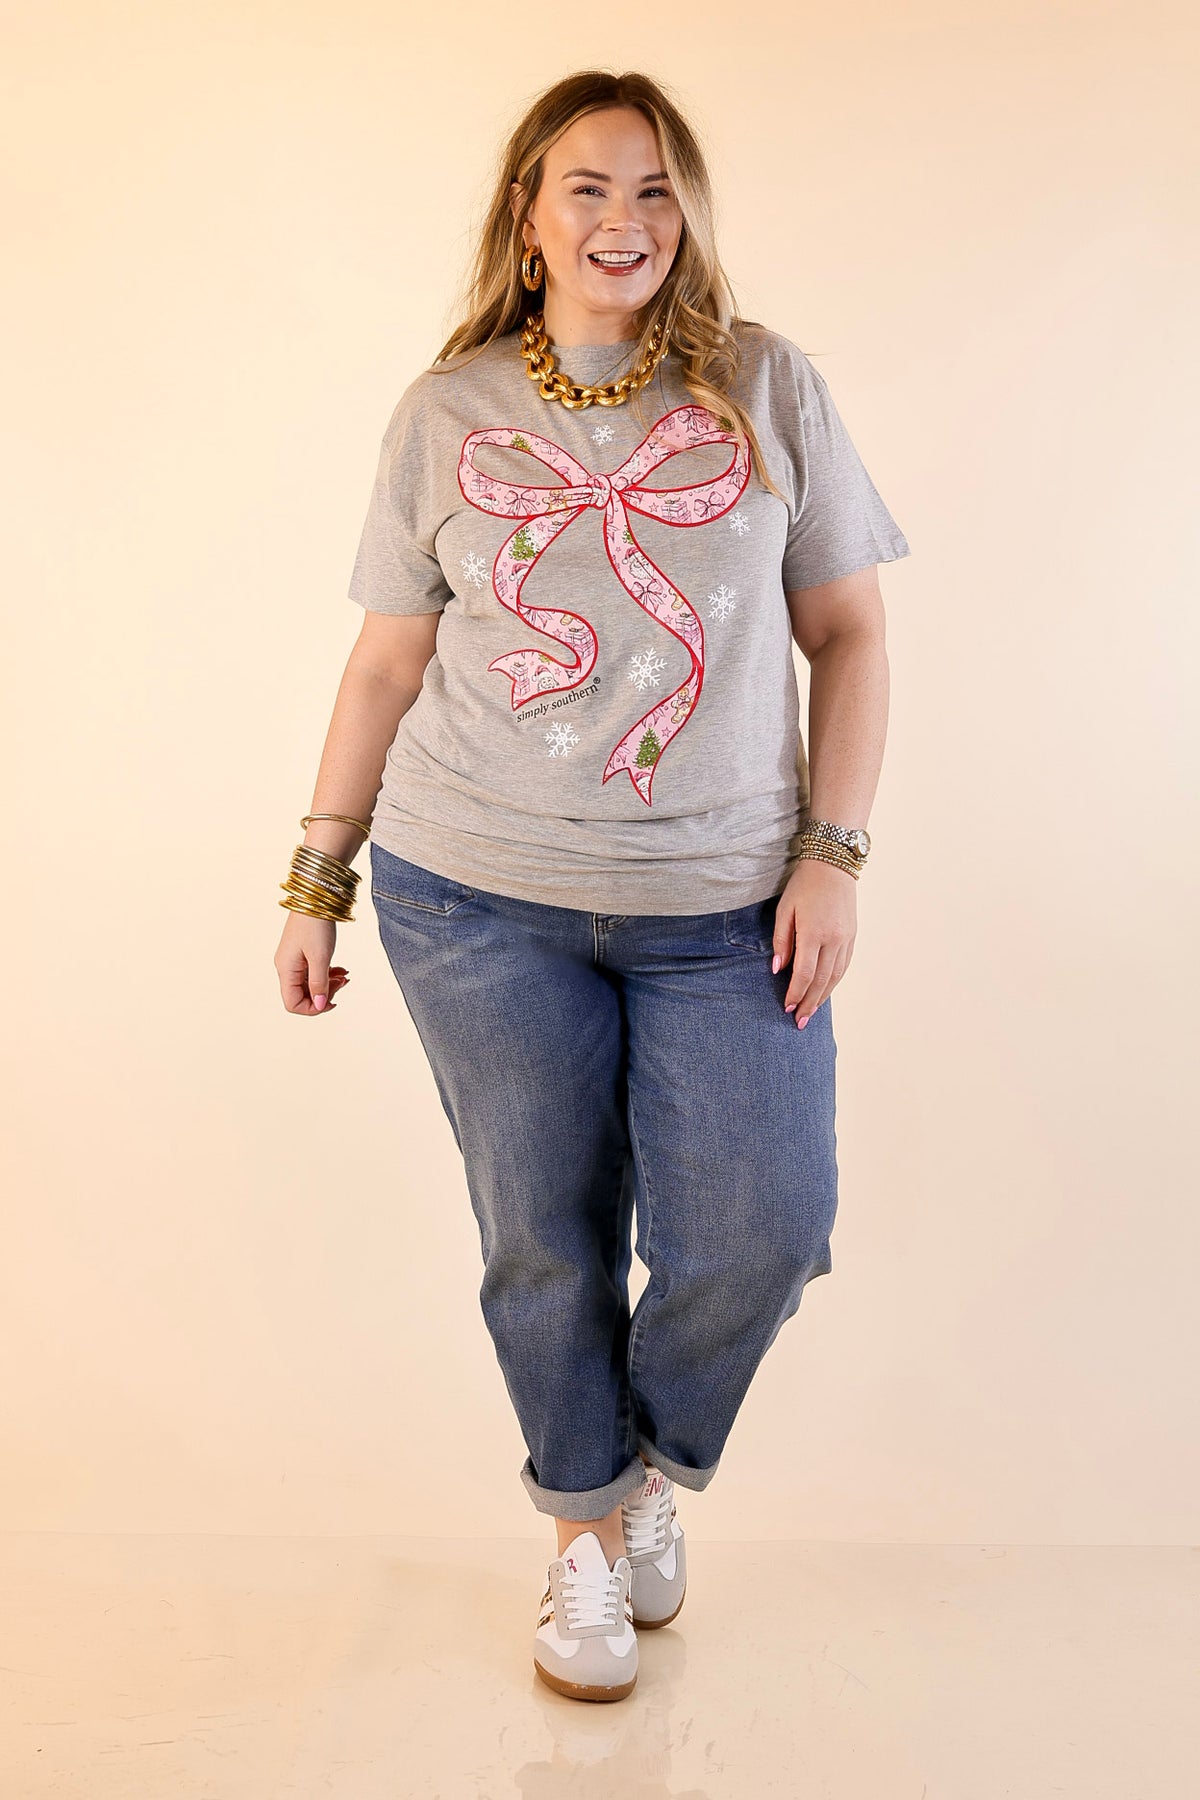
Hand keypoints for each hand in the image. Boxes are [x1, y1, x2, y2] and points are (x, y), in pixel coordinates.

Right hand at [274, 912, 351, 1015]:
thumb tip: (319, 1006)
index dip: (312, 1008)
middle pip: (302, 995)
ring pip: (310, 984)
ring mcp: (294, 960)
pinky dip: (327, 974)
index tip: (332, 1001)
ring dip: (328, 985)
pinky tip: (341, 970)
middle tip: (342, 983)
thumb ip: (319, 983)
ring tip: (344, 976)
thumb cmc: (315, 925)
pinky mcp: (302, 954)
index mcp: (286, 970)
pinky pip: (313, 972)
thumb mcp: (321, 957)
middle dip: (324, 995)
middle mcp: (286, 967)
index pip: (292, 1004)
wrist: (315, 897)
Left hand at [771, 858, 856, 1027]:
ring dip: (822, 997)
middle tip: (799, 1021)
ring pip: (835, 977)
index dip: (795, 993)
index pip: (804, 974)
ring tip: (811, 1013)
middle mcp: (834, 939)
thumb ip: (781, 941)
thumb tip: (779, 969)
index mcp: (814, 933)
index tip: (786, 1007)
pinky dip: (834, 982)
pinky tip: (825, 992)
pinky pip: (844, 966)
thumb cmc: (803, 886)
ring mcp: (846, 939)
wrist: (833, 866)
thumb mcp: (785, 910)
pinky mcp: (852, 937)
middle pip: (821, 981)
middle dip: (808, 1003)